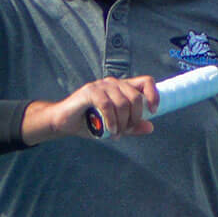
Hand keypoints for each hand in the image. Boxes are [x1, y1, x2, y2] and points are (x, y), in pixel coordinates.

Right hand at [22, 75, 157, 143]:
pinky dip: (111, 121)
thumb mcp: (115, 126)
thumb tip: (151, 127)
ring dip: (122, 123)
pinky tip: (109, 131)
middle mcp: (113, 83)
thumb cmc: (89, 122)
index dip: (154, 95)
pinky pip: (107, 105)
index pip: (146, 82)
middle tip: (126, 131)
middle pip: (136, 97)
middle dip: (134, 118)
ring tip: (115, 134)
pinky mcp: (89, 91)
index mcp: (122, 87)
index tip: (152, 111)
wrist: (64, 122)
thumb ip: (132, 126)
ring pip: (123, 102)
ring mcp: (101, 85)